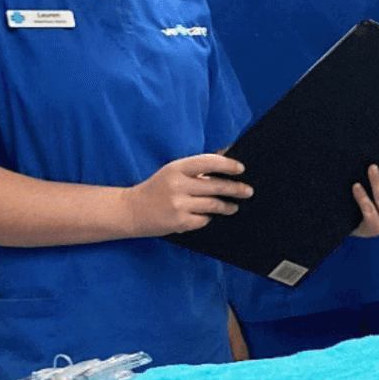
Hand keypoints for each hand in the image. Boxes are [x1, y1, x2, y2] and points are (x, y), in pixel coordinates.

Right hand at [123, 154, 252, 236]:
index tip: (241, 169)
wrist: (130, 211)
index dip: (228, 165)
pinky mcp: (179, 222)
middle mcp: (177, 185)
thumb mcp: (173, 171)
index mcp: (176, 168)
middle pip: (215, 186)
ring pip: (213, 204)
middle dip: (236, 189)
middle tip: (248, 191)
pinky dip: (210, 217)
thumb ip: (197, 167)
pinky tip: (212, 216)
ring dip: (227, 206)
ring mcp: (178, 205)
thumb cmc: (158, 188)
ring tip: (234, 206)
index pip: (208, 162)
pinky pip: (204, 219)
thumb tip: (226, 157)